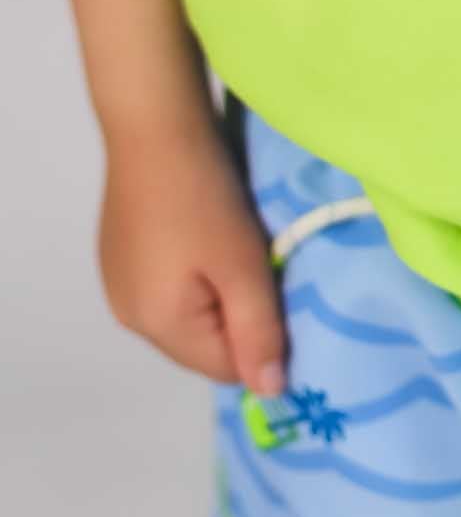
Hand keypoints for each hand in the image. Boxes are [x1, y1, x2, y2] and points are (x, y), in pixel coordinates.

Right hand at [98, 118, 287, 399]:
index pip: (223, 367)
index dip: (262, 342)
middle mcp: (128, 314)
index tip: (286, 298)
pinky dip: (195, 271)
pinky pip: (169, 284)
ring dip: (218, 291)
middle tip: (266, 265)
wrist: (156, 123)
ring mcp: (118, 282)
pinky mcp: (120, 252)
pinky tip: (208, 232)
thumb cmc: (204, 195)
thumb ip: (259, 331)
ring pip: (187, 312)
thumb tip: (270, 394)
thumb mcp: (243, 264)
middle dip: (239, 316)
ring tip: (239, 246)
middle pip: (202, 343)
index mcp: (155, 325)